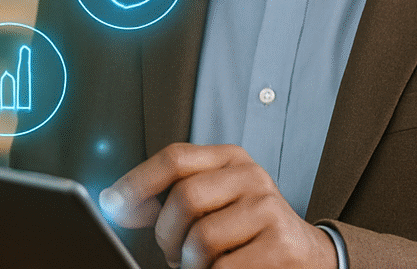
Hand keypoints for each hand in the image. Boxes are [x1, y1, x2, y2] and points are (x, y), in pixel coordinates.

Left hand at [99, 143, 336, 268]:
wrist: (305, 257)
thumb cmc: (244, 232)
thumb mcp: (212, 202)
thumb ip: (167, 197)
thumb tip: (113, 201)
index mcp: (230, 159)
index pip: (175, 158)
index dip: (136, 182)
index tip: (111, 205)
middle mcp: (252, 176)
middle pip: (184, 198)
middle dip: (167, 235)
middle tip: (174, 254)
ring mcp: (269, 209)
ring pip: (201, 240)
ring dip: (190, 265)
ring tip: (202, 267)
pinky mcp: (281, 246)